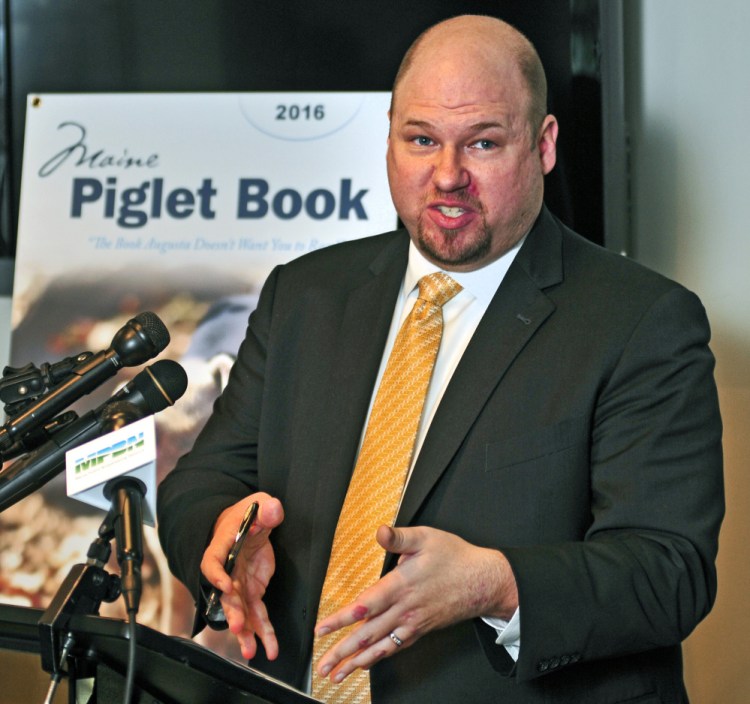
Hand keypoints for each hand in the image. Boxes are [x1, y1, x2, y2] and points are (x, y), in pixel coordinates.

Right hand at [200, 492, 283, 659]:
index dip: (217, 575)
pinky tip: (269, 649)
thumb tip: (273, 510)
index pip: (213, 562)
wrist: (248, 522)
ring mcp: (240, 584)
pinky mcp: (253, 591)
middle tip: (238, 627)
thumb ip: (267, 508)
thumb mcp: (260, 503)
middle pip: (226, 594)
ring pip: (241, 611)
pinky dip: (263, 631)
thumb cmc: (250, 512)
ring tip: (251, 651)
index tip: (224, 585)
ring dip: (246, 631)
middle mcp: (228, 570)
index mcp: (224, 546)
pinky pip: (257, 614)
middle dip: (233, 611)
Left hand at [314, 524, 517, 683]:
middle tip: (320, 665)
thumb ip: (400, 537)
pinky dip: (377, 658)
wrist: (484, 581)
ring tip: (334, 674)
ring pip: (379, 647)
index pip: (365, 605)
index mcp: (401, 585)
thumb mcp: (427, 538)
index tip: (321, 629)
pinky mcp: (420, 630)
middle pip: (367, 634)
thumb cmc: (454, 557)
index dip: (341, 619)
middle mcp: (404, 609)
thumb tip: (380, 531)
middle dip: (341, 651)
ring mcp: (412, 623)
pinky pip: (394, 648)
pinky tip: (364, 665)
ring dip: (354, 662)